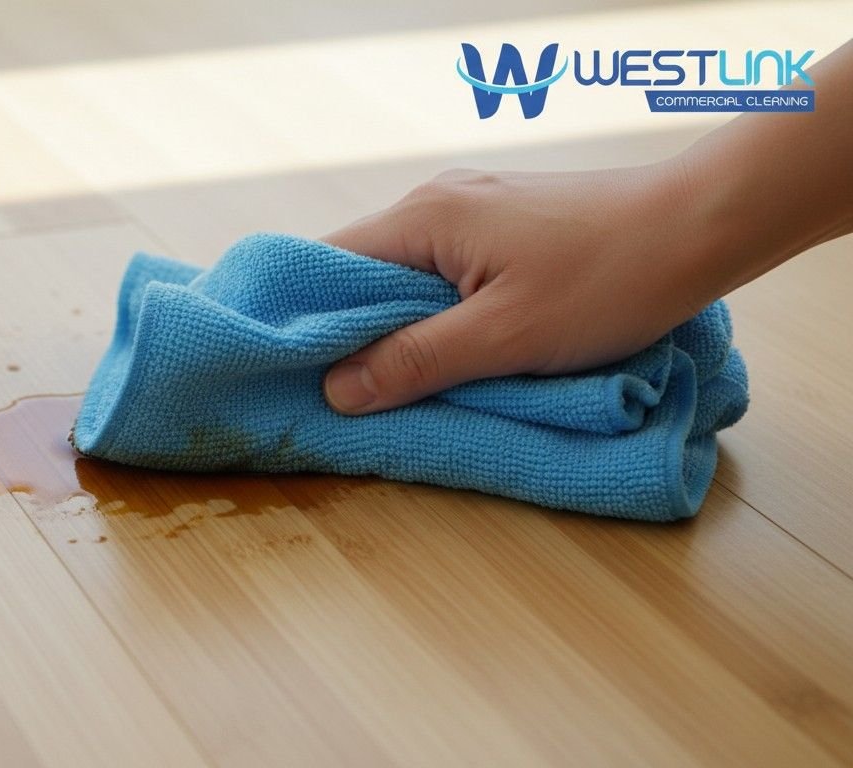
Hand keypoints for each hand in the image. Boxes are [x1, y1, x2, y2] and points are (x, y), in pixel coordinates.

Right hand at [321, 161, 716, 414]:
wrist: (701, 226)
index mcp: (424, 218)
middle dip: (352, 332)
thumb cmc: (608, 281)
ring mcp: (472, 206)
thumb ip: (415, 361)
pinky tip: (451, 348)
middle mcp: (436, 200)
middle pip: (362, 271)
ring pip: (405, 275)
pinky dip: (435, 311)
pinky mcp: (503, 222)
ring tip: (399, 382)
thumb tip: (335, 390)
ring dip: (399, 326)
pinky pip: (442, 270)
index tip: (294, 378)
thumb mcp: (504, 337)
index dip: (304, 323)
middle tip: (346, 396)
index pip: (327, 266)